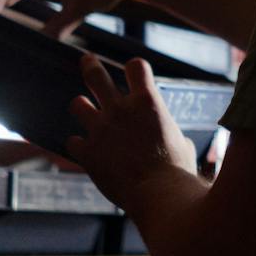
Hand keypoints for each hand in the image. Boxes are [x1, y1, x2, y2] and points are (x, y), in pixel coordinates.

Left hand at [65, 55, 199, 213]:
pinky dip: (79, 145)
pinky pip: (73, 142)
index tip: (134, 72)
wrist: (157, 194)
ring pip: (77, 104)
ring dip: (81, 106)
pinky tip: (85, 150)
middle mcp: (120, 110)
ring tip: (83, 108)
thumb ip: (172, 134)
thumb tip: (177, 140)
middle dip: (90, 66)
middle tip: (87, 61)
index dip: (134, 68)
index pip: (136, 66)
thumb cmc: (176, 171)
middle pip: (96, 76)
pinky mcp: (87, 152)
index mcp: (148, 102)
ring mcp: (100, 129)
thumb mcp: (182, 145)